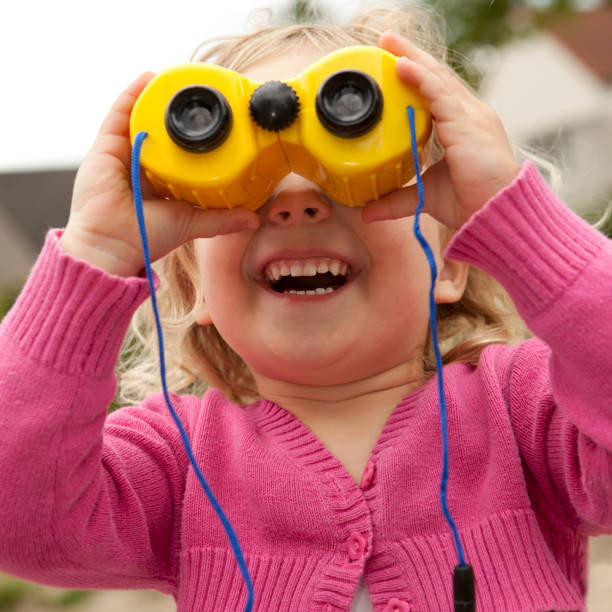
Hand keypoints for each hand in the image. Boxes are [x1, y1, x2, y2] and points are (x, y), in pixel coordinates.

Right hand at [60, 72, 259, 276]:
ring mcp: (121, 154)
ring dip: (155, 100)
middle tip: (198, 101)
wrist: (113, 243)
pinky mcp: (105, 147)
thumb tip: (254, 219)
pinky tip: (148, 78)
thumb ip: (221, 218)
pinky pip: (118, 114)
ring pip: (139, 120)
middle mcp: (139, 166)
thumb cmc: (146, 237)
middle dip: (174, 117)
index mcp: (158, 183)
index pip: (176, 155)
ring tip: (177, 82)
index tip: (212, 126)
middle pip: (158, 134)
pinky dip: (132, 95)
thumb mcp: (192, 222)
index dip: (190, 140)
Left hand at [362, 32, 521, 229]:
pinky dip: (421, 78)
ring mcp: (470, 116)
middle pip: (436, 77)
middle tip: (385, 41)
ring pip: (437, 79)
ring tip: (388, 44)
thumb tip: (367, 213)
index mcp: (462, 126)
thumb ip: (397, 199)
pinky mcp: (467, 124)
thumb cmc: (469, 202)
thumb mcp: (424, 197)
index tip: (393, 63)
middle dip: (411, 56)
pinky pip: (440, 94)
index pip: (436, 92)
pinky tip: (403, 65)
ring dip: (411, 58)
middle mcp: (469, 115)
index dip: (416, 74)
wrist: (493, 213)